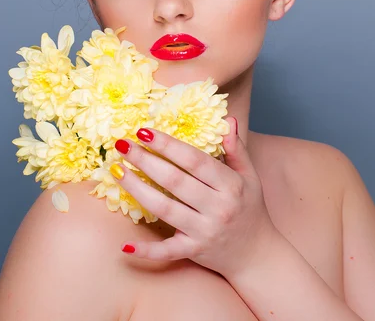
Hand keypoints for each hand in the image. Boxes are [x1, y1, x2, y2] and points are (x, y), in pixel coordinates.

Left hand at [112, 117, 277, 278]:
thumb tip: (227, 119)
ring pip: (165, 209)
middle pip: (174, 181)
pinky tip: (124, 245)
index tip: (145, 131)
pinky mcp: (194, 252)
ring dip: (137, 189)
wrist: (258, 255)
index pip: (194, 160)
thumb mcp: (249, 176)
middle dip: (146, 161)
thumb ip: (236, 148)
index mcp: (230, 185)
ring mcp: (204, 232)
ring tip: (116, 171)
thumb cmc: (250, 209)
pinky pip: (166, 252)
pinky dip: (146, 251)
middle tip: (123, 145)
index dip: (168, 145)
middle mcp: (217, 208)